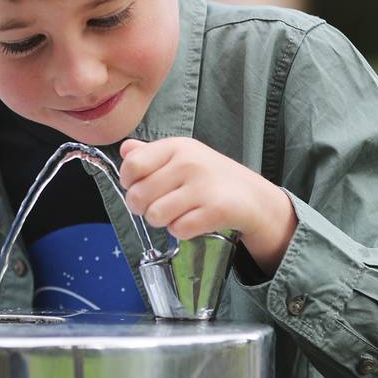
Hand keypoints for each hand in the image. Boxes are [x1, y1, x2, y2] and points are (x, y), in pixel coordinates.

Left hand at [119, 137, 296, 274]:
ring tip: (176, 213)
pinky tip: (192, 221)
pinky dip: (181, 231)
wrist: (253, 196)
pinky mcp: (215, 210)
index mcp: (176, 146)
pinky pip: (177, 229)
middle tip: (158, 206)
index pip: (132, 165)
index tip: (138, 187)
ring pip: (154, 215)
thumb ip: (151, 153)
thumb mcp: (182, 156)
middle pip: (138, 196)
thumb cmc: (210, 176)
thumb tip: (124, 149)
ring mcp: (202, 186)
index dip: (128, 183)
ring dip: (161, 221)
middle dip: (143, 208)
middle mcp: (188, 163)